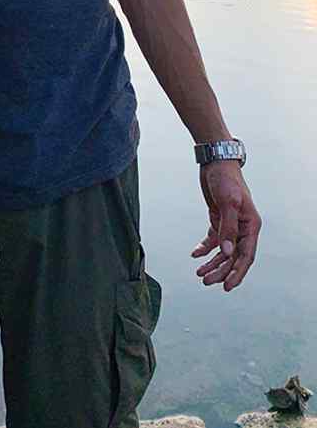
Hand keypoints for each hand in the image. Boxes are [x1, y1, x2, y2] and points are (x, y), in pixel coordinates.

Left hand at [191, 161, 261, 290]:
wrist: (215, 161)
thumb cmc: (226, 178)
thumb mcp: (227, 202)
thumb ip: (228, 228)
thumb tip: (228, 253)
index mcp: (251, 225)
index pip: (246, 255)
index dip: (237, 272)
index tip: (227, 286)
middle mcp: (243, 227)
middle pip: (233, 257)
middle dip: (221, 271)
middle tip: (206, 281)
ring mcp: (230, 224)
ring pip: (223, 251)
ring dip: (212, 263)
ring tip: (200, 273)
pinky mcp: (218, 219)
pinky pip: (213, 240)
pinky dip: (205, 249)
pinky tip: (196, 254)